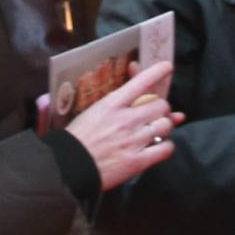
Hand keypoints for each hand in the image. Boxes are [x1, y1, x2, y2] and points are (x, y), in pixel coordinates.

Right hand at [65, 59, 185, 190]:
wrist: (68, 167)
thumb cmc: (79, 139)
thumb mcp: (94, 111)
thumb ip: (118, 102)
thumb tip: (144, 95)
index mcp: (112, 104)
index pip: (141, 82)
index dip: (157, 71)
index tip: (166, 67)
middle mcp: (125, 120)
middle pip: (161, 105)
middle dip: (161, 109)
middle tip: (153, 115)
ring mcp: (133, 140)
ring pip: (166, 125)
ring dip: (163, 128)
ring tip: (154, 132)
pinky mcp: (138, 161)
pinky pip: (166, 148)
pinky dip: (165, 146)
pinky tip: (157, 147)